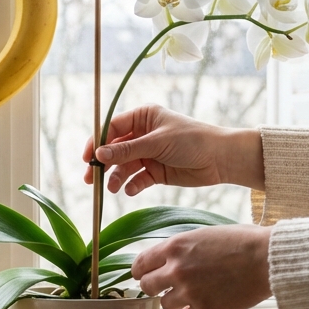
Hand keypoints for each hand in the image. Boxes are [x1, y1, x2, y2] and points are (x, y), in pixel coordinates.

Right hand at [82, 105, 264, 194]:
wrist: (221, 159)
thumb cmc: (192, 140)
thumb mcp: (157, 142)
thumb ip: (127, 150)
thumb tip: (98, 155)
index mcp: (142, 117)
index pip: (111, 128)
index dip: (97, 142)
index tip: (88, 158)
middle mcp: (142, 135)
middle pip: (113, 150)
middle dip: (102, 165)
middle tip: (91, 179)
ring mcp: (148, 154)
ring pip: (123, 167)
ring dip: (116, 178)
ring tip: (113, 189)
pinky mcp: (155, 172)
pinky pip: (137, 179)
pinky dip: (132, 185)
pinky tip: (131, 190)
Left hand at [132, 224, 272, 308]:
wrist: (269, 258)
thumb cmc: (243, 242)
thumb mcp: (204, 235)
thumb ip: (182, 248)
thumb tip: (168, 259)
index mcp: (175, 247)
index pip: (141, 263)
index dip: (141, 271)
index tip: (144, 275)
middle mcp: (177, 270)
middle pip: (147, 287)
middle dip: (155, 287)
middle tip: (167, 287)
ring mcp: (190, 292)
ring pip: (165, 304)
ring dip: (176, 300)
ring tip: (193, 293)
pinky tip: (205, 304)